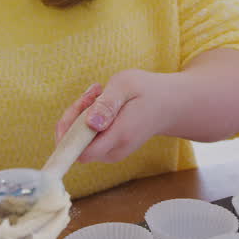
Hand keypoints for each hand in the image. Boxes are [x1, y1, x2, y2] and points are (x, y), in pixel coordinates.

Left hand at [53, 71, 183, 162]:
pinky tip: (102, 103)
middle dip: (75, 116)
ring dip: (81, 115)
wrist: (169, 105)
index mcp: (120, 136)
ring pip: (79, 141)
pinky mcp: (109, 149)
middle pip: (76, 144)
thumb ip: (107, 104)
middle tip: (94, 92)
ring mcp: (112, 153)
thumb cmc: (147, 91)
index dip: (69, 131)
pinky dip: (87, 119)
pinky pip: (87, 138)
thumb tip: (89, 124)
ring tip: (101, 93)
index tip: (82, 103)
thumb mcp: (126, 85)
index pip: (80, 150)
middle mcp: (114, 151)